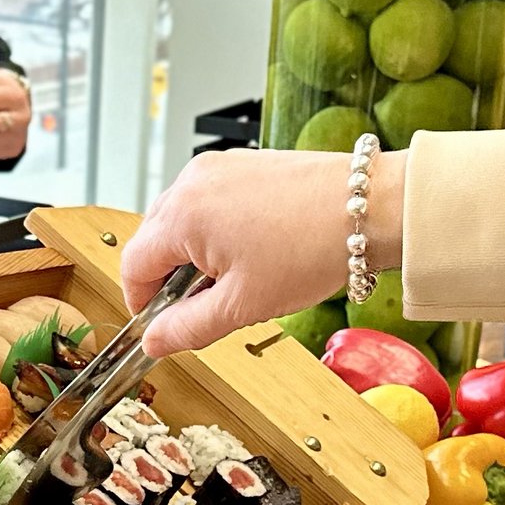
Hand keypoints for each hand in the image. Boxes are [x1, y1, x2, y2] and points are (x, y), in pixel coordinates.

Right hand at [122, 147, 405, 357]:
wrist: (371, 209)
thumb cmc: (312, 250)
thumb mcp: (243, 305)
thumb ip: (189, 328)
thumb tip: (154, 342)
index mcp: (180, 215)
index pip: (133, 265)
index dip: (141, 303)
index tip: (161, 326)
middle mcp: (191, 181)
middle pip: (155, 239)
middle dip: (171, 279)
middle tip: (208, 308)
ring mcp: (219, 167)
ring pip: (184, 220)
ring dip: (196, 255)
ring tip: (240, 280)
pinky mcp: (244, 163)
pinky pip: (212, 202)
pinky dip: (219, 231)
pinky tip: (255, 253)